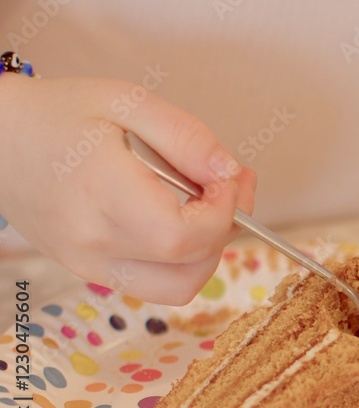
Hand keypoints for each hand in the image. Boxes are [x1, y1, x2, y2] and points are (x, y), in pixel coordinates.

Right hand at [0, 75, 255, 304]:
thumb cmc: (59, 113)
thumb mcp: (127, 103)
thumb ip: (186, 138)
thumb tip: (230, 173)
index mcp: (102, 195)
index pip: (183, 236)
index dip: (224, 213)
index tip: (230, 178)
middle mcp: (93, 242)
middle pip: (190, 268)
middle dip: (227, 229)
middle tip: (232, 186)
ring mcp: (89, 264)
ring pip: (177, 286)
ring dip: (208, 251)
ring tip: (209, 205)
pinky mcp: (89, 271)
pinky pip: (154, 283)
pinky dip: (181, 259)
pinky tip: (181, 218)